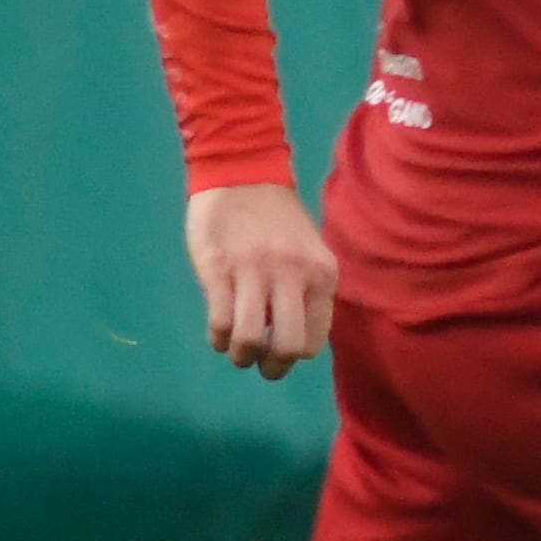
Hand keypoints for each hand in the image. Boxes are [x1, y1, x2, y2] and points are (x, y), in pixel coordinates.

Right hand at [186, 181, 338, 379]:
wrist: (241, 173)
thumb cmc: (277, 220)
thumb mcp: (309, 253)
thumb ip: (308, 291)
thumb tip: (297, 341)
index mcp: (321, 273)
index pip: (315, 339)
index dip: (297, 354)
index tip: (283, 350)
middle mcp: (293, 274)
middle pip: (288, 346)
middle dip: (273, 367)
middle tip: (262, 366)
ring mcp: (254, 271)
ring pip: (250, 339)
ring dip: (242, 356)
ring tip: (237, 351)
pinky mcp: (218, 269)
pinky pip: (220, 322)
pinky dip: (218, 338)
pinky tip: (219, 334)